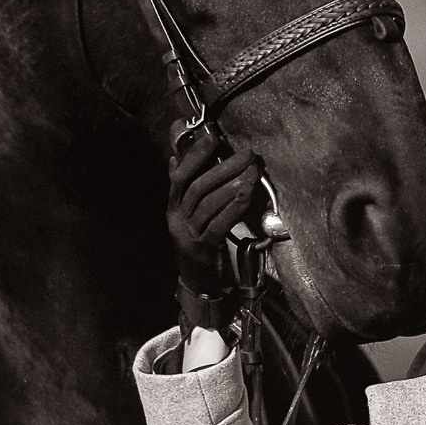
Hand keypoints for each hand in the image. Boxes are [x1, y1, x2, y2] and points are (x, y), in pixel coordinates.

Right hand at [167, 124, 263, 294]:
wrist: (198, 286)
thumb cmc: (199, 247)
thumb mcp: (189, 217)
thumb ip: (185, 191)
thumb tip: (175, 159)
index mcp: (173, 209)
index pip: (179, 177)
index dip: (195, 155)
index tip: (212, 138)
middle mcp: (176, 220)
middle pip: (198, 186)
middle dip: (224, 167)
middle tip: (246, 154)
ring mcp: (188, 235)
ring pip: (209, 203)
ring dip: (234, 184)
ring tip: (253, 171)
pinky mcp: (203, 249)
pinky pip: (220, 222)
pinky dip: (236, 206)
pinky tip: (249, 194)